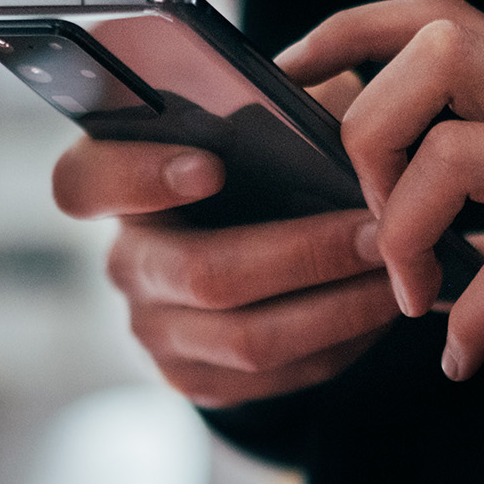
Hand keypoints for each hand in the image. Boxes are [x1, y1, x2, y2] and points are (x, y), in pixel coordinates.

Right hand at [51, 74, 398, 407]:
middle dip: (303, 254)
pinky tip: (378, 310)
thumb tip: (335, 109)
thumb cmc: (260, 163)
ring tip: (398, 274)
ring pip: (247, 339)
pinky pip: (273, 377)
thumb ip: (282, 105)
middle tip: (378, 232)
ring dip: (337, 307)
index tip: (211, 165)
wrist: (253, 250)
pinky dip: (338, 344)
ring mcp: (154, 329)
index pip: (85, 182)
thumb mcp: (264, 119)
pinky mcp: (194, 378)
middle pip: (201, 274)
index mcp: (118, 182)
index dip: (138, 177)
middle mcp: (126, 261)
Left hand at [276, 0, 483, 379]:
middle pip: (438, 54)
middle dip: (370, 134)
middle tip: (372, 222)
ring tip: (414, 298)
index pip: (438, 18)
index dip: (351, 32)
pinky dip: (475, 320)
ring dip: (407, 233)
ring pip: (460, 153)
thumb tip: (408, 238)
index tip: (295, 81)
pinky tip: (465, 358)